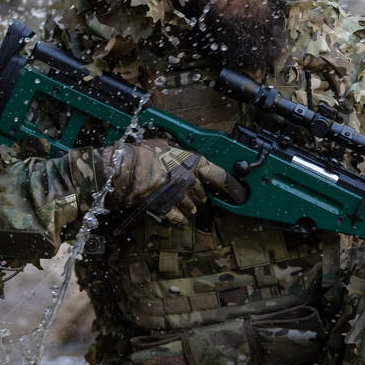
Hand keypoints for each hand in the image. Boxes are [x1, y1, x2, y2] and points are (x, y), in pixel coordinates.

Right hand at [98, 140, 244, 227]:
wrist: (123, 168)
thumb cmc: (141, 154)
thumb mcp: (166, 146)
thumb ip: (181, 155)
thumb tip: (185, 158)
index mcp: (192, 162)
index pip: (220, 176)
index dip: (233, 187)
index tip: (241, 194)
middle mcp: (190, 180)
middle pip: (204, 195)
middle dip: (201, 197)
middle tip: (195, 196)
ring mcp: (179, 197)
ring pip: (193, 208)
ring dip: (190, 208)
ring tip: (183, 205)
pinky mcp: (167, 209)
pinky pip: (179, 218)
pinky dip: (179, 218)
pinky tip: (177, 216)